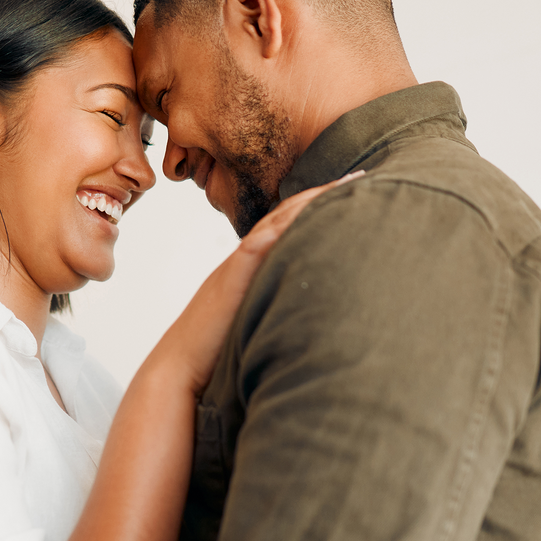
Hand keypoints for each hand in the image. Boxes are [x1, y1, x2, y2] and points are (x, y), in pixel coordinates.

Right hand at [154, 170, 363, 394]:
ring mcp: (239, 265)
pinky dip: (284, 225)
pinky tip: (308, 210)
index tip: (351, 191)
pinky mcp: (233, 277)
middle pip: (287, 214)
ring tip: (345, 182)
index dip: (318, 206)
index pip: (289, 226)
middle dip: (323, 193)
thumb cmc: (217, 352)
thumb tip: (311, 313)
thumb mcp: (255, 320)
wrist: (181, 366)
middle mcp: (247, 259)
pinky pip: (260, 243)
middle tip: (360, 175)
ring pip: (277, 221)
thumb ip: (278, 307)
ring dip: (311, 200)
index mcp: (253, 268)